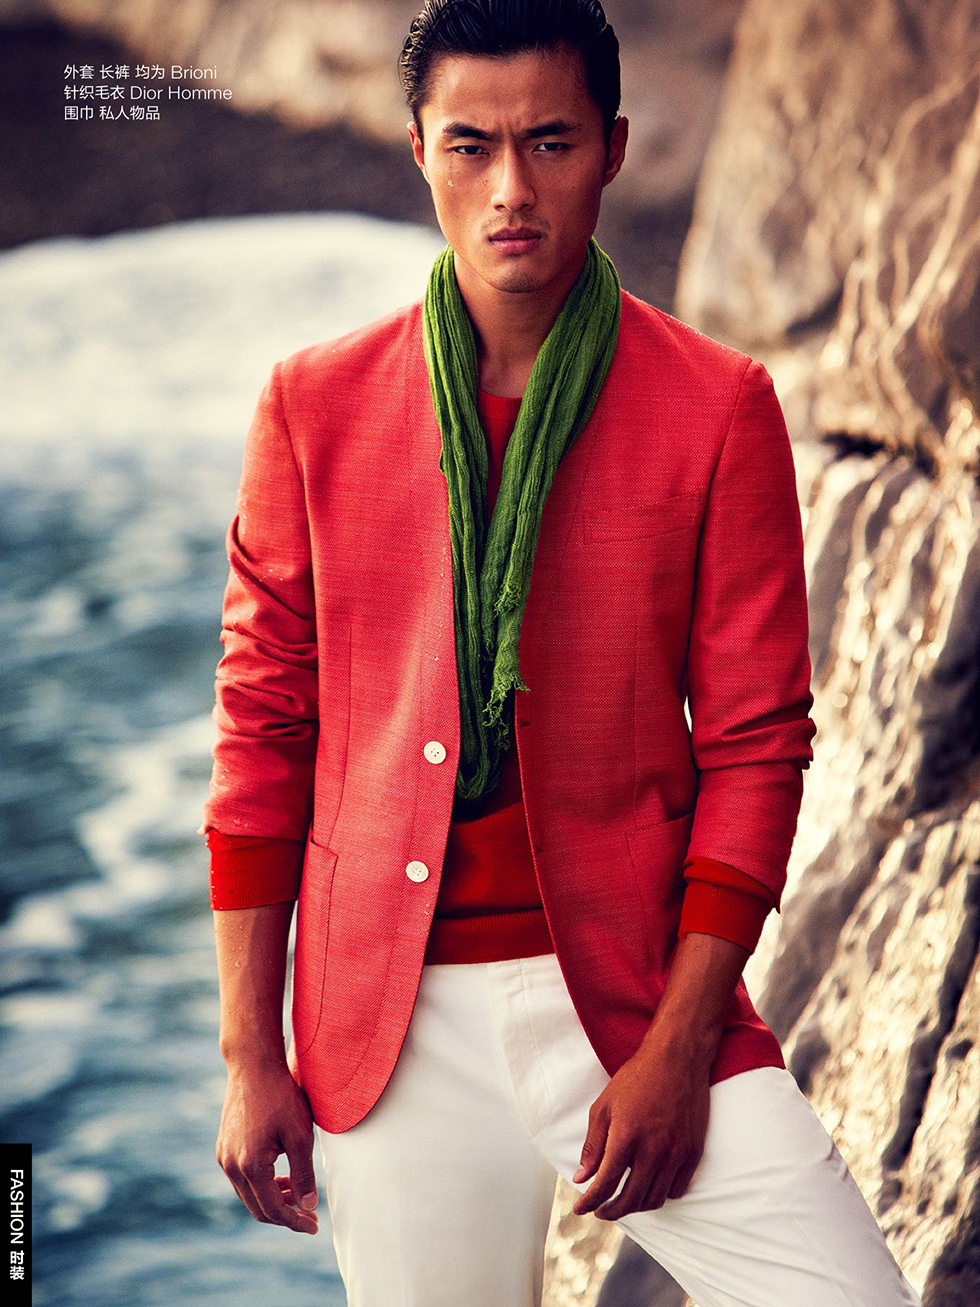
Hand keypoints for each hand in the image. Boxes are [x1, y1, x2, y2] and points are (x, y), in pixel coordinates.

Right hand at [216, 1060, 318, 1234]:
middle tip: (309, 1214)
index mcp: (250, 1166)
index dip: (295, 1221)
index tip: (314, 1226)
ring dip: (273, 1199)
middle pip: (258, 1208)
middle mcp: (231, 1166)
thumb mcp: (300, 1135)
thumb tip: (309, 1206)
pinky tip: (280, 1175)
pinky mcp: (223, 1147)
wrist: (253, 1066)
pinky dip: (261, 1184)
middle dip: (285, 1215)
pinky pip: (242, 1178)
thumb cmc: (280, 1097)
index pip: (273, 1210)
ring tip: (298, 1193)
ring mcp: (224, 1156)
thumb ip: (303, 1174)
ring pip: (249, 1194)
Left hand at [571, 1036, 710, 1220]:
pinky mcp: (693, 1152)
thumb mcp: (604, 1106)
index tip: (580, 1208)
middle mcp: (653, 1150)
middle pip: (631, 1200)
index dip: (590, 1202)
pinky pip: (677, 1189)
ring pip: (655, 1199)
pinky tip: (649, 1186)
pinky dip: (661, 1194)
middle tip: (601, 1210)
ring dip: (636, 1206)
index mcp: (626, 1137)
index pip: (605, 1184)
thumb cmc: (636, 1078)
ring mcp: (676, 1153)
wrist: (676, 1059)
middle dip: (611, 1211)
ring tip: (623, 1199)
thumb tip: (582, 1177)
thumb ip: (593, 1145)